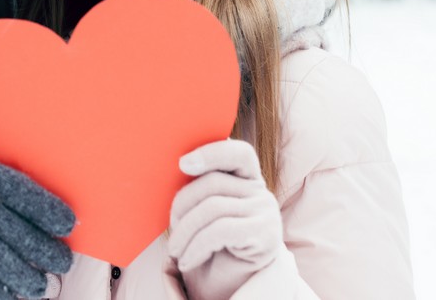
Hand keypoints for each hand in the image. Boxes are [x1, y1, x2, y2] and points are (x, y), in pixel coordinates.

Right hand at [0, 145, 74, 299]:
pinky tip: (11, 295)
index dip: (49, 210)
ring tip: (40, 284)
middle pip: (23, 232)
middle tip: (62, 259)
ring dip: (31, 279)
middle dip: (48, 251)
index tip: (68, 222)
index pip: (23, 192)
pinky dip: (2, 293)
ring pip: (11, 264)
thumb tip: (21, 203)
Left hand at [168, 140, 282, 294]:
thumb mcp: (206, 210)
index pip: (238, 153)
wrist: (234, 282)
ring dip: (185, 233)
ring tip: (175, 250)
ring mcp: (265, 211)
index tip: (182, 164)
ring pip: (213, 209)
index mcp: (246, 176)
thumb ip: (200, 187)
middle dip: (182, 205)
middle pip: (213, 182)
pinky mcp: (265, 235)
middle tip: (170, 228)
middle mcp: (260, 190)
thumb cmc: (213, 241)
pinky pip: (220, 232)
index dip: (212, 153)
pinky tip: (187, 260)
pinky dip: (196, 247)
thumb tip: (177, 169)